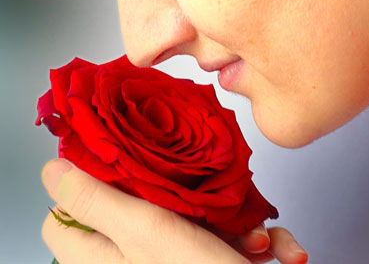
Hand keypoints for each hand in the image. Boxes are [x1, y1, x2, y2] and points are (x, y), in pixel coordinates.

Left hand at [41, 159, 307, 263]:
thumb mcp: (145, 231)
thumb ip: (95, 201)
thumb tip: (52, 171)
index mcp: (99, 257)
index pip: (62, 217)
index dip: (83, 184)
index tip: (119, 162)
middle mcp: (128, 263)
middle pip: (132, 207)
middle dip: (180, 198)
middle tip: (201, 198)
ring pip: (187, 222)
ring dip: (227, 223)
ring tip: (248, 236)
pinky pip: (217, 243)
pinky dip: (247, 242)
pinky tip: (269, 249)